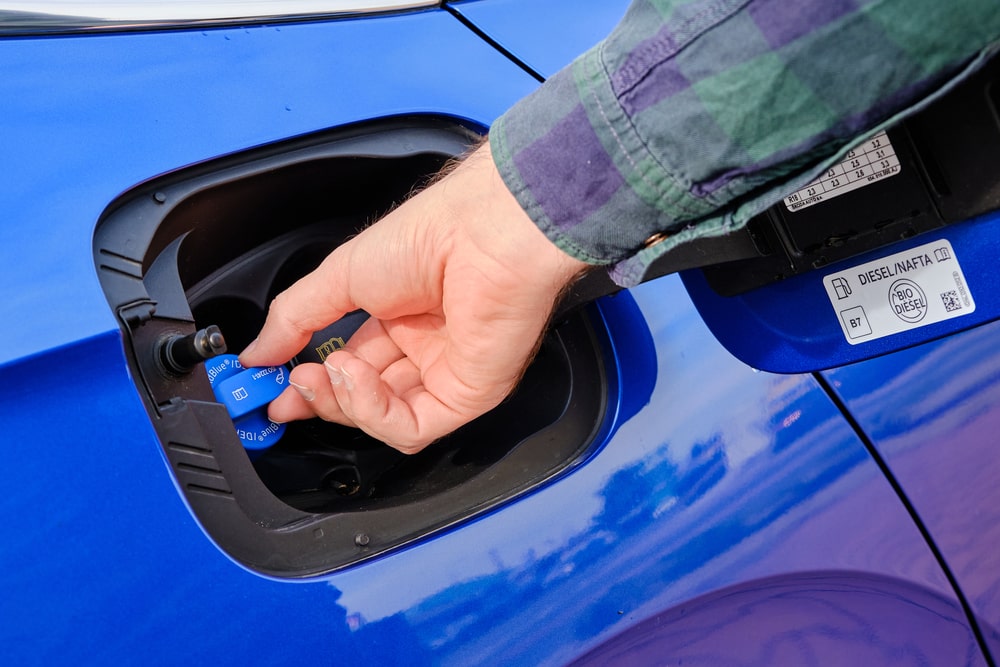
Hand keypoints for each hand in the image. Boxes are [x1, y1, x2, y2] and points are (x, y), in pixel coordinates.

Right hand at [239, 142, 589, 452]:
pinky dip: (372, 412)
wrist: (480, 232)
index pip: (349, 365)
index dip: (310, 382)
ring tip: (321, 372)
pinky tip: (352, 378)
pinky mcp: (468, 396)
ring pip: (385, 420)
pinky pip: (412, 427)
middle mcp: (427, 347)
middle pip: (364, 398)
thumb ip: (294, 319)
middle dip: (319, 399)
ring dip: (342, 403)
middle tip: (283, 393)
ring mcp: (448, 373)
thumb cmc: (429, 235)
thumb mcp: (339, 276)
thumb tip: (256, 353)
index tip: (269, 388)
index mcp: (401, 316)